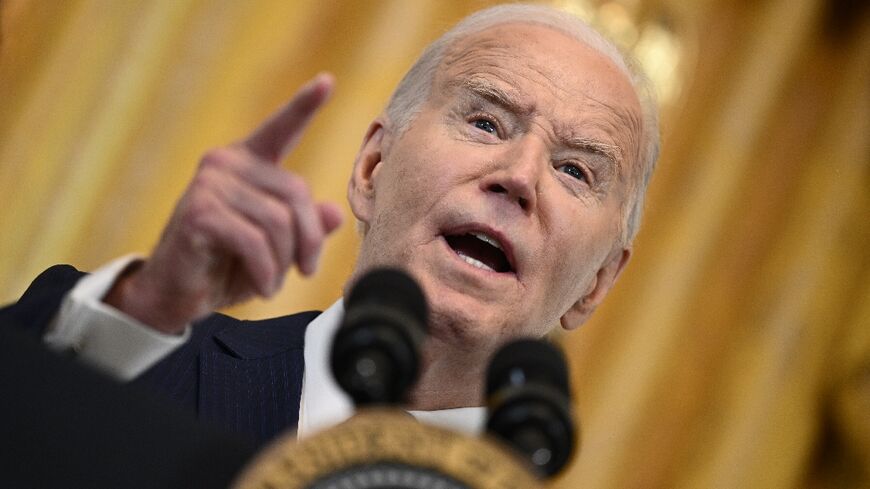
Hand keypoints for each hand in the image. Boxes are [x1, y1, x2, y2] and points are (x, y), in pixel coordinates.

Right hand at [104, 74, 342, 333]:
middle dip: (309, 240)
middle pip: (297, 193)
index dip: (304, 105)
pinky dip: (266, 272)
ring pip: (278, 222)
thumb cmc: (226, 266)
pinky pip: (255, 241)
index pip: (280, 129)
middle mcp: (226, 163)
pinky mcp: (199, 212)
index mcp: (247, 163)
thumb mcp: (276, 249)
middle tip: (305, 271)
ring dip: (284, 263)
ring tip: (273, 283)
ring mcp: (209, 184)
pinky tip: (263, 287)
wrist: (175, 295)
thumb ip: (304, 227)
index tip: (326, 81)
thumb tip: (335, 212)